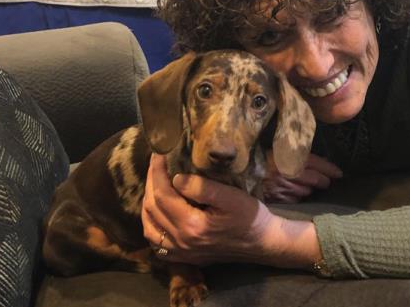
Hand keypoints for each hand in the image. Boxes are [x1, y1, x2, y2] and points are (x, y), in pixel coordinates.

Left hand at [142, 153, 275, 265]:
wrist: (262, 243)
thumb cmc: (250, 217)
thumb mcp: (231, 197)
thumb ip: (202, 187)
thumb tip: (175, 178)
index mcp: (191, 225)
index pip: (162, 194)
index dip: (156, 171)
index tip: (158, 152)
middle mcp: (181, 242)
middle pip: (152, 209)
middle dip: (151, 182)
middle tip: (156, 162)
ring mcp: (181, 253)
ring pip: (149, 227)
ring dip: (148, 202)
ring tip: (155, 182)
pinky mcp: (184, 257)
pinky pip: (157, 242)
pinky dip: (152, 224)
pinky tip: (158, 211)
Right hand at [263, 151, 342, 202]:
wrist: (243, 173)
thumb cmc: (262, 159)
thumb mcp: (279, 151)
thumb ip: (297, 155)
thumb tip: (319, 161)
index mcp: (288, 157)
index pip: (315, 162)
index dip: (329, 168)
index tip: (339, 173)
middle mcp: (288, 173)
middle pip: (314, 179)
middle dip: (324, 181)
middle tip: (328, 182)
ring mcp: (284, 188)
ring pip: (307, 192)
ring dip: (311, 190)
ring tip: (313, 188)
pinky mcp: (279, 200)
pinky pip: (295, 200)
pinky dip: (299, 198)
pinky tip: (298, 195)